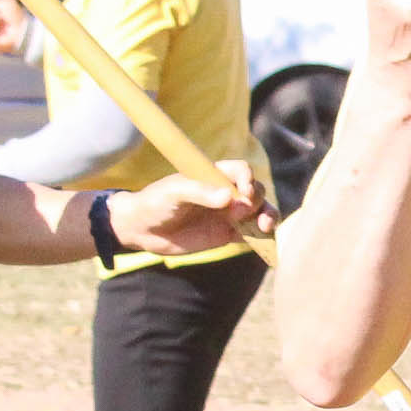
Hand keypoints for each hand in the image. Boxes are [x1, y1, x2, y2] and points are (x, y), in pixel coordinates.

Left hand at [108, 176, 267, 255]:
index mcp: (214, 176)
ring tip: (265, 226)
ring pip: (259, 211)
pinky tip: (265, 239)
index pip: (242, 170)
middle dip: (257, 200)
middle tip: (242, 212)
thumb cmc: (155, 203)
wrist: (142, 230)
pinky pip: (252, 233)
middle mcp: (225, 192)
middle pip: (255, 191)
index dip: (247, 180)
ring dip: (268, 216)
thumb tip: (229, 197)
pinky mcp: (228, 234)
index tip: (244, 193)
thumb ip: (201, 193)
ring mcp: (228, 214)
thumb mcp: (174, 193)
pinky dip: (263, 236)